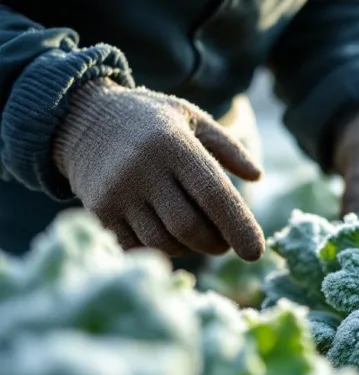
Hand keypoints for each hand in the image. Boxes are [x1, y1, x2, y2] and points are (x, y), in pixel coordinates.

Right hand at [53, 78, 265, 260]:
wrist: (79, 117)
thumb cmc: (149, 120)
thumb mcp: (191, 118)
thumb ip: (228, 146)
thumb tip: (258, 175)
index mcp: (175, 145)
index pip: (214, 195)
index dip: (239, 227)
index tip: (255, 252)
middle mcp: (144, 170)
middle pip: (190, 228)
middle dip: (215, 243)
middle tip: (223, 243)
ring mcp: (117, 193)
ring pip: (164, 242)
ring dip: (189, 248)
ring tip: (195, 236)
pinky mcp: (98, 211)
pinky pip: (137, 247)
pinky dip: (160, 250)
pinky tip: (167, 237)